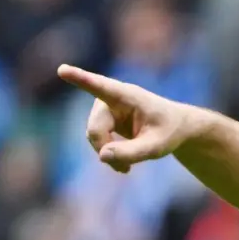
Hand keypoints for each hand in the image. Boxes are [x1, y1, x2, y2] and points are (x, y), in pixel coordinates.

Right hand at [57, 64, 197, 173]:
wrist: (175, 128)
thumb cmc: (169, 131)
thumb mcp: (157, 146)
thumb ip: (132, 153)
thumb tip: (102, 156)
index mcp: (127, 95)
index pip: (100, 86)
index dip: (80, 79)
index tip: (62, 70)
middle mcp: (111, 98)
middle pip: (95, 128)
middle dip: (106, 149)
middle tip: (126, 169)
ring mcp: (105, 109)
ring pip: (93, 135)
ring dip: (106, 154)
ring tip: (127, 169)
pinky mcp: (104, 119)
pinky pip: (97, 140)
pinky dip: (107, 154)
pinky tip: (123, 167)